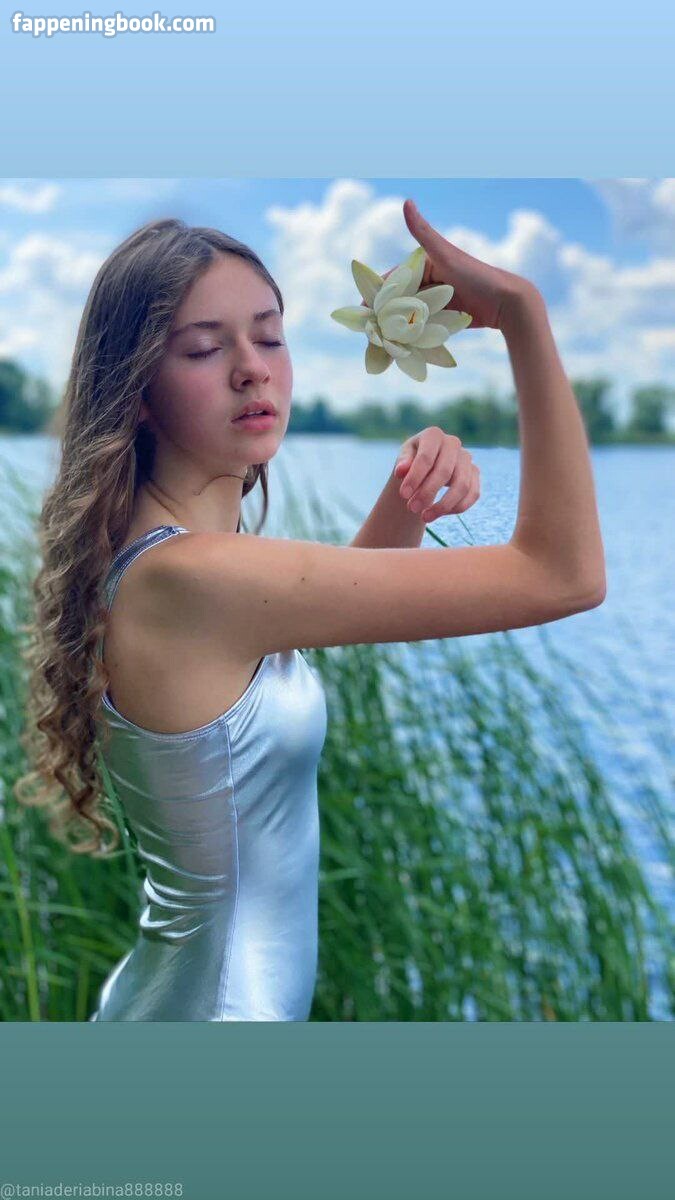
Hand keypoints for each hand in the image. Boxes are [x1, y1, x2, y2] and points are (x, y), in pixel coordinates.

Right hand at [365, 199, 538, 331]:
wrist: (508, 303)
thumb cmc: (477, 276)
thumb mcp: (446, 255)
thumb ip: (423, 232)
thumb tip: (406, 201)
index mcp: (424, 265)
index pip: (394, 280)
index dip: (376, 294)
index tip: (363, 309)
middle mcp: (428, 282)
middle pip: (399, 300)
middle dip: (384, 316)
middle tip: (371, 332)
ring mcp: (435, 302)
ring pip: (409, 317)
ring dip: (395, 330)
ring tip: (381, 344)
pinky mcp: (444, 319)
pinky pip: (423, 329)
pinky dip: (412, 337)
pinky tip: (399, 349)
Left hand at [393, 427, 479, 521]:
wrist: (426, 466)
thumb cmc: (412, 461)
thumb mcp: (403, 460)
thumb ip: (402, 463)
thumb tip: (401, 470)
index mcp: (433, 435)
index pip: (426, 457)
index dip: (415, 478)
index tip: (403, 495)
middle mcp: (453, 443)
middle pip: (444, 472)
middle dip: (427, 493)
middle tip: (412, 509)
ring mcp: (466, 458)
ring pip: (462, 486)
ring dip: (443, 505)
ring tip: (425, 517)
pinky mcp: (475, 474)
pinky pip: (472, 494)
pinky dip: (456, 508)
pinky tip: (438, 514)